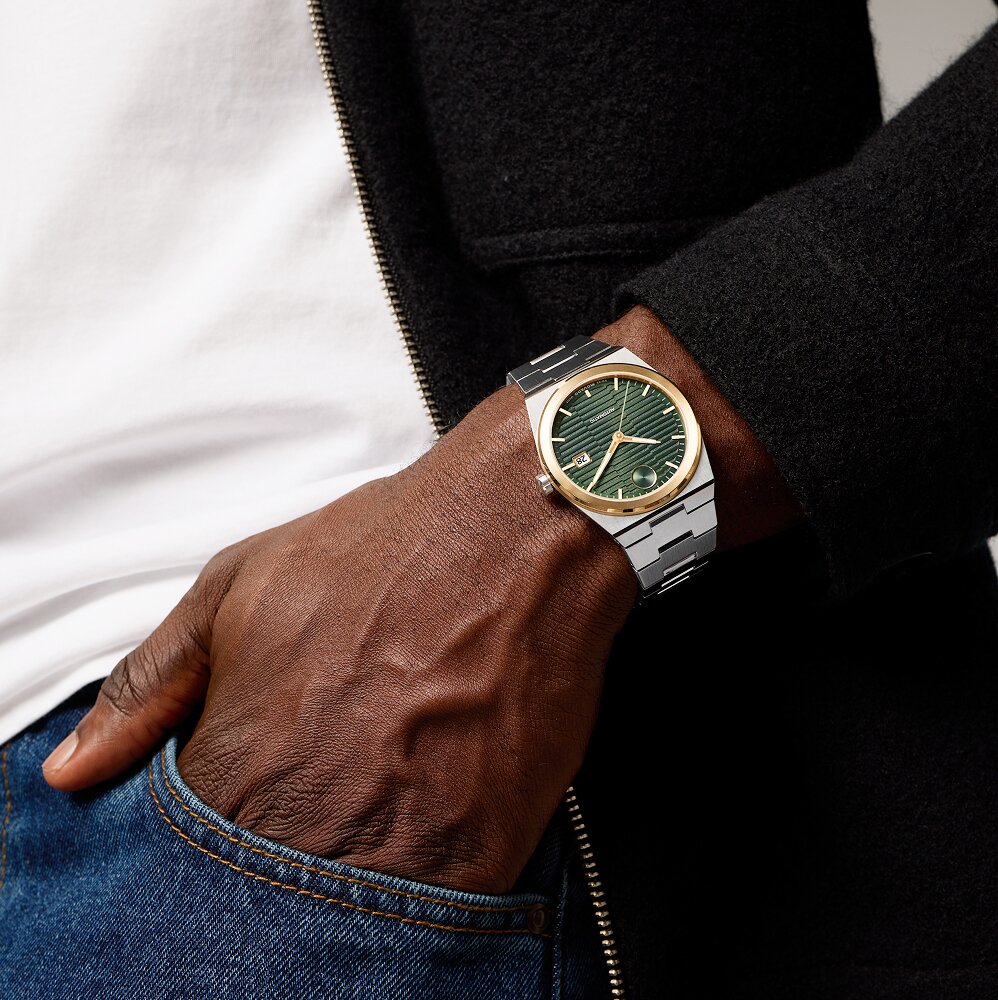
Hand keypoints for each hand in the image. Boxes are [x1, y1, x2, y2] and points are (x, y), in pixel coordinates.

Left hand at [42, 306, 800, 892]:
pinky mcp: (485, 851)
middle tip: (330, 766)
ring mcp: (405, 839)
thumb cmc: (391, 544)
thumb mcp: (239, 584)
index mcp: (242, 756)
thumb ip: (150, 684)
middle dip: (287, 834)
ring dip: (356, 849)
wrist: (523, 526)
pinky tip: (431, 781)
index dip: (224, 819)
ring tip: (386, 768)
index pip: (191, 849)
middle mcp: (317, 812)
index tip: (253, 785)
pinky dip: (422, 861)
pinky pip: (432, 905)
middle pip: (267, 888)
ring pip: (350, 911)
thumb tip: (78, 766)